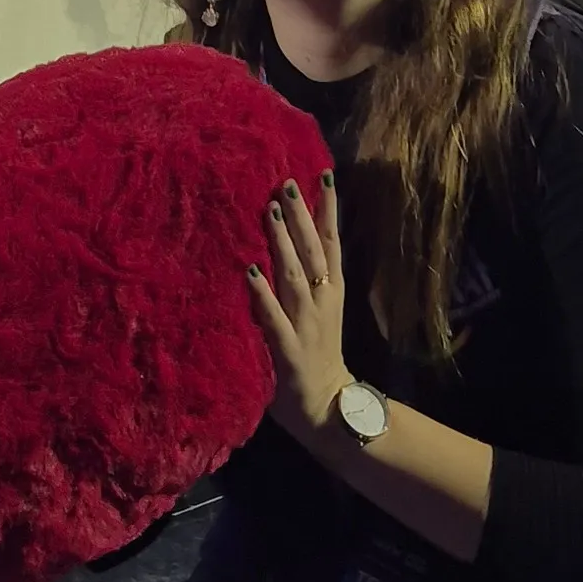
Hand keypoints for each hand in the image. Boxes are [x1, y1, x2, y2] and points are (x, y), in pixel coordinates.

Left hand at [245, 172, 354, 451]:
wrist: (329, 407)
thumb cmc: (319, 355)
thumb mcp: (322, 310)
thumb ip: (307, 279)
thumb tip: (287, 238)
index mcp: (332, 290)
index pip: (332, 241)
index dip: (328, 208)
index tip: (323, 174)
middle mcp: (323, 300)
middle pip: (313, 249)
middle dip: (302, 214)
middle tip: (287, 181)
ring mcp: (306, 323)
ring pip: (294, 274)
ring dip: (282, 242)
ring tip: (271, 210)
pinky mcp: (288, 348)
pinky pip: (273, 317)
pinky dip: (262, 294)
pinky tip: (250, 272)